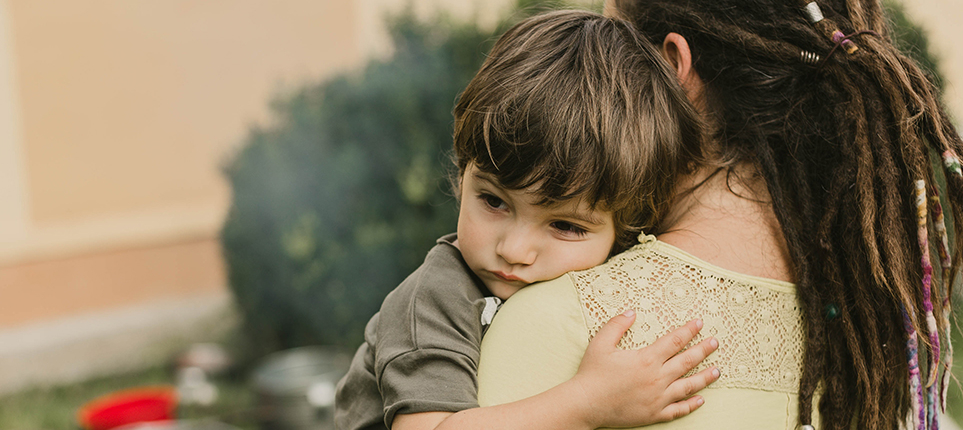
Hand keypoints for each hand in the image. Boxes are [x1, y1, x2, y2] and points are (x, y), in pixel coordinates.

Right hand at [569, 311, 719, 428]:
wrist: (586, 404)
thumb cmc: (592, 373)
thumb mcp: (600, 343)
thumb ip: (617, 325)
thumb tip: (632, 312)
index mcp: (646, 359)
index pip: (674, 341)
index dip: (688, 331)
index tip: (699, 323)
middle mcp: (657, 378)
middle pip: (686, 361)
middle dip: (703, 350)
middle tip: (715, 343)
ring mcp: (658, 398)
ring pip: (688, 386)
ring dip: (704, 377)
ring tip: (717, 371)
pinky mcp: (654, 414)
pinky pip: (678, 409)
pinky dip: (691, 405)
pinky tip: (700, 399)